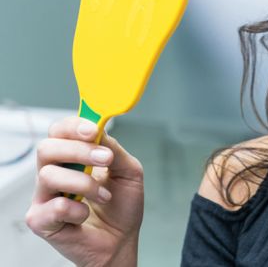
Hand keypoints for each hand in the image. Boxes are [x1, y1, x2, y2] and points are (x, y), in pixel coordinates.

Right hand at [25, 117, 143, 266]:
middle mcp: (54, 172)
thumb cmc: (122, 205)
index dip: (74, 126)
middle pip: (47, 148)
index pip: (60, 131)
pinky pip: (53, 206)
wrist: (121, 240)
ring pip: (49, 175)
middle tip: (105, 159)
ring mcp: (44, 196)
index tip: (94, 130)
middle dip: (79, 150)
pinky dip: (77, 209)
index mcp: (72, 157)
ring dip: (84, 183)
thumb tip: (100, 132)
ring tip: (104, 195)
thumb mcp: (129, 171)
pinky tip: (86, 214)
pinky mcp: (40, 220)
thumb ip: (115, 150)